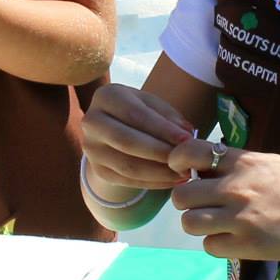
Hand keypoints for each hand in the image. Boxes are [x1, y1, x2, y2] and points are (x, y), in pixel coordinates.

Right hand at [81, 84, 197, 191]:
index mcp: (106, 97)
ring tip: (184, 173)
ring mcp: (92, 149)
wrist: (112, 127)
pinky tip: (173, 180)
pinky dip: (154, 183)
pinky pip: (127, 181)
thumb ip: (169, 117)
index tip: (187, 139)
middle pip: (126, 141)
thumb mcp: (152, 105)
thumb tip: (187, 135)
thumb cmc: (139, 111)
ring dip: (159, 172)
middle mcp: (92, 122)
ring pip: (127, 166)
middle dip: (159, 152)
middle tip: (185, 160)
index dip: (162, 128)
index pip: (134, 114)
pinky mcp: (98, 170)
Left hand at [167, 143, 279, 261]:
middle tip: (202, 206)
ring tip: (216, 225)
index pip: (189, 152)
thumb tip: (206, 168)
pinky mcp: (247, 244)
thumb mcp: (270, 163)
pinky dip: (217, 245)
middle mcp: (235, 187)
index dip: (177, 162)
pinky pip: (209, 246)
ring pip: (189, 223)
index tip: (182, 171)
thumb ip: (237, 165)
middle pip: (181, 195)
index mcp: (241, 162)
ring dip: (198, 225)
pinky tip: (232, 240)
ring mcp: (240, 217)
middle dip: (187, 202)